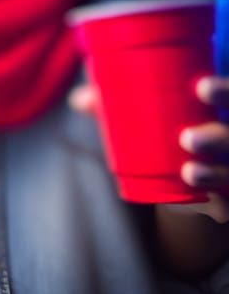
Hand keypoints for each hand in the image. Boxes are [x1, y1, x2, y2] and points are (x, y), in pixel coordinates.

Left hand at [69, 76, 228, 223]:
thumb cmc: (166, 129)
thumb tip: (78, 100)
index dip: (225, 90)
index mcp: (220, 107)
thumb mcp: (147, 114)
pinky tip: (214, 207)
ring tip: (188, 171)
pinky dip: (224, 205)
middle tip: (187, 138)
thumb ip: (118, 105)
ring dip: (215, 172)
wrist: (184, 176)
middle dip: (219, 136)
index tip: (200, 86)